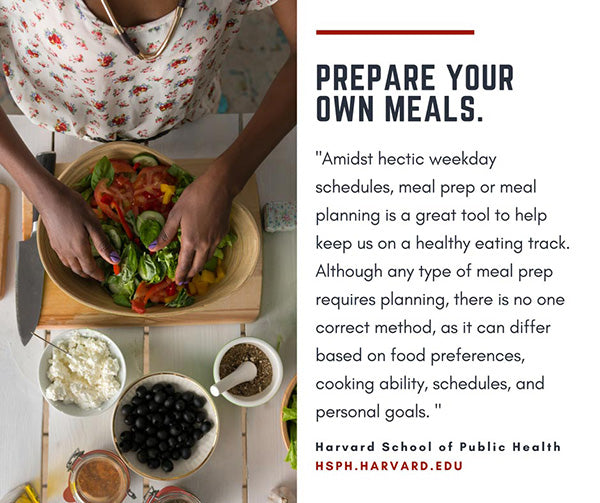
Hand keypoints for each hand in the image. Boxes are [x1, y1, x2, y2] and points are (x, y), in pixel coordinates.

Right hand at [39, 184, 119, 280]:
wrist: (50, 198)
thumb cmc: (73, 207)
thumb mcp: (93, 224)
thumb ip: (103, 244)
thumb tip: (114, 260)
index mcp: (79, 249)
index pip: (89, 269)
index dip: (97, 275)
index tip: (103, 278)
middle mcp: (67, 251)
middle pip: (78, 269)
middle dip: (88, 275)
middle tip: (97, 275)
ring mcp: (58, 247)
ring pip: (69, 265)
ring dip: (78, 270)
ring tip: (86, 269)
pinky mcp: (53, 241)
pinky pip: (62, 258)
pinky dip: (70, 263)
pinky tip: (73, 257)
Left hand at [149, 165, 232, 283]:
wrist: (219, 188)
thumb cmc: (194, 197)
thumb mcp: (176, 214)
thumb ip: (166, 234)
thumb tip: (153, 248)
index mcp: (190, 241)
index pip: (184, 264)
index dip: (180, 274)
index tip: (177, 281)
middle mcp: (205, 244)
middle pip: (198, 266)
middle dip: (190, 274)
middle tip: (185, 279)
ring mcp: (216, 240)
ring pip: (207, 258)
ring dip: (200, 265)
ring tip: (194, 267)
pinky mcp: (223, 233)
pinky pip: (214, 248)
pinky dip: (208, 253)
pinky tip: (204, 249)